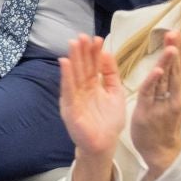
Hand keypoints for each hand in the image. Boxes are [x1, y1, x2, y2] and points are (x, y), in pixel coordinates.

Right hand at [58, 34, 126, 158]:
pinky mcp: (70, 108)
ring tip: (73, 43)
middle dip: (82, 52)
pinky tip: (65, 63)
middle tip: (82, 35)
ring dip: (73, 59)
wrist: (104, 145)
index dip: (94, 53)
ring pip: (74, 75)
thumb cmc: (109, 122)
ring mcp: (74, 98)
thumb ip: (111, 75)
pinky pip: (68, 89)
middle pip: (82, 67)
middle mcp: (82, 90)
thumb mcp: (115, 94)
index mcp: (93, 86)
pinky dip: (66, 76)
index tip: (97, 38)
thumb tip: (108, 54)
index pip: (93, 66)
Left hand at [129, 31, 180, 178]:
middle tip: (174, 33)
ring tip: (172, 47)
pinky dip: (155, 83)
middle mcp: (177, 98)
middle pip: (177, 71)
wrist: (162, 150)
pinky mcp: (148, 112)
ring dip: (168, 63)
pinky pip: (151, 95)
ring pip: (166, 81)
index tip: (178, 32)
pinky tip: (158, 71)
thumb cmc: (170, 121)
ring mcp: (163, 105)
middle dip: (176, 51)